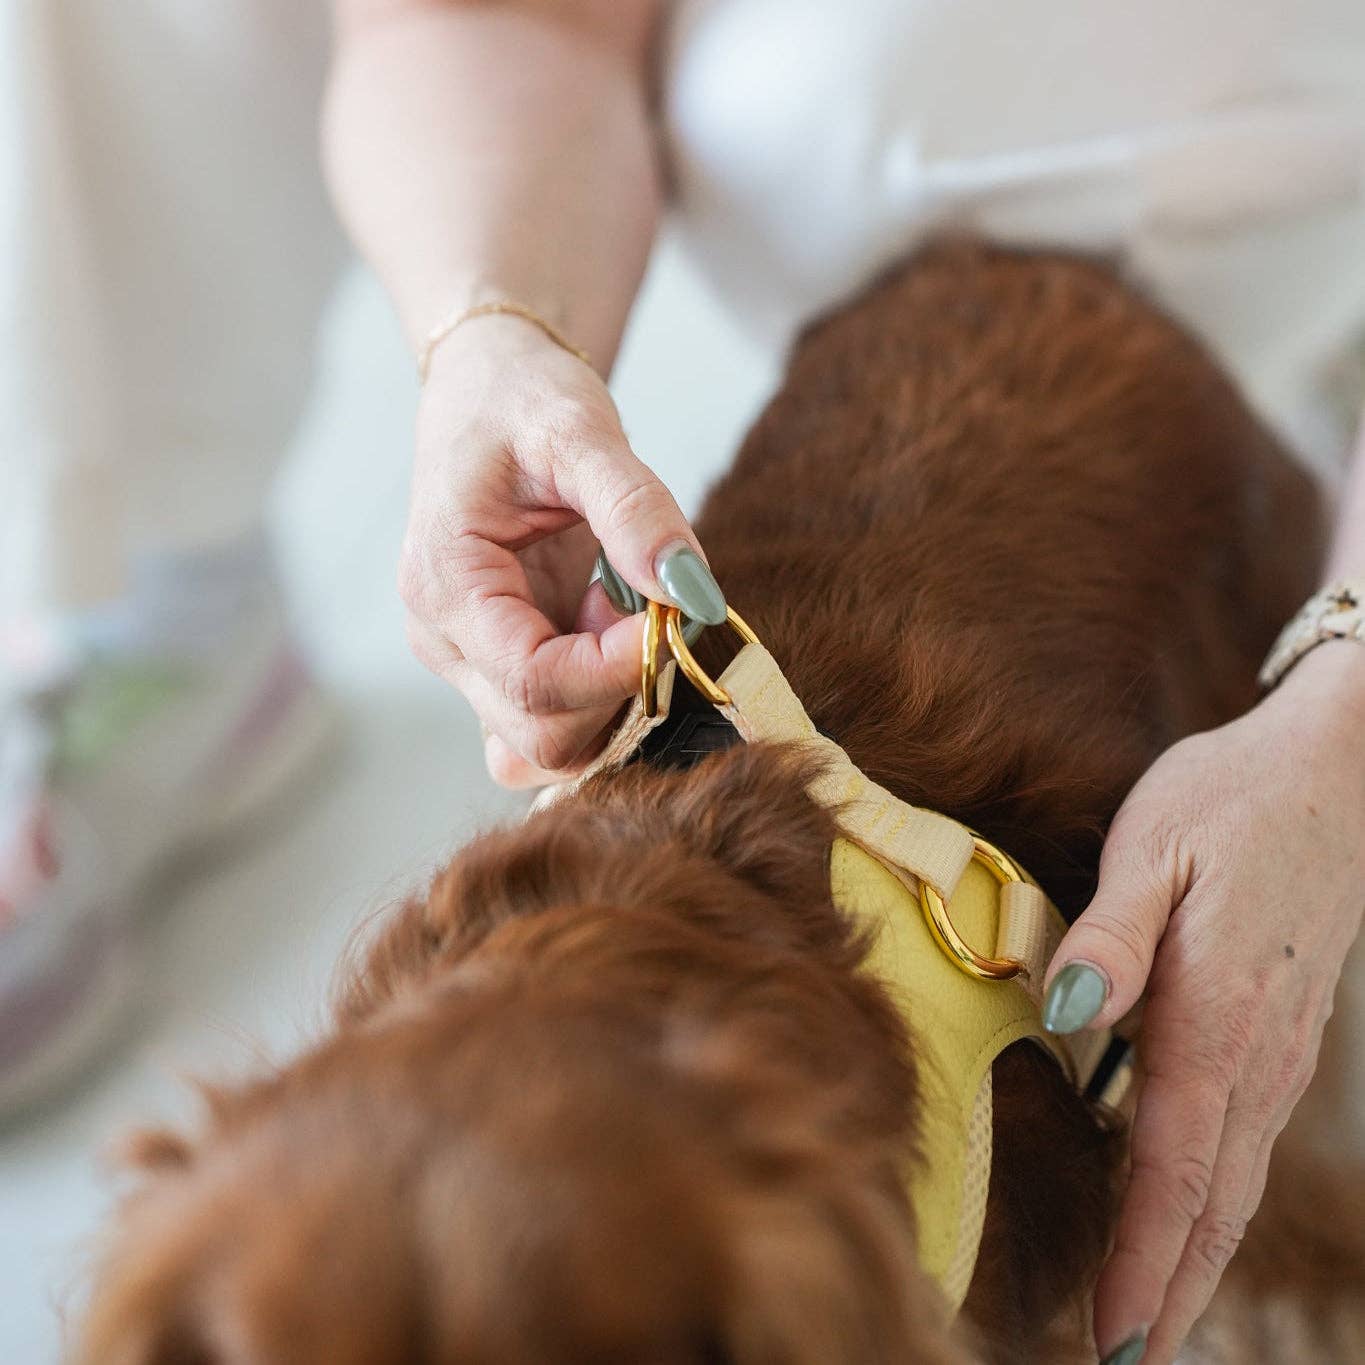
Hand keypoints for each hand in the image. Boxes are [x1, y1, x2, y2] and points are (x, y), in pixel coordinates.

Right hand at [401, 316, 724, 786]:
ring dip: (613, 701)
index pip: (534, 682)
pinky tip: (612, 635)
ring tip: (623, 613)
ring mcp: (468, 661)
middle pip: (541, 738)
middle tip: (652, 614)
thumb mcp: (581, 432)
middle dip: (619, 694)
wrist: (488, 386)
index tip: (673, 621)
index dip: (618, 671)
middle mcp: (444, 641)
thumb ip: (637, 511)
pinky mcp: (500, 665)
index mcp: (446, 585)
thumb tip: (693, 593)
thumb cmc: (522, 398)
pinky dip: (601, 702)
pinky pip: (554, 724)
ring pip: (550, 746)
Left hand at [1042, 642, 1364, 1364]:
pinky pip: (1242, 1140)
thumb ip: (1111, 937)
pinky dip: (1208, 1200)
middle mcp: (1257, 1055)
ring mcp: (1279, 1050)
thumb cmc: (1228, 802)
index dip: (1141, 1261)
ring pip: (1233, 1181)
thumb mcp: (1153, 849)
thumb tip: (1068, 1015)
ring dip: (1190, 1257)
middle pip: (1211, 1204)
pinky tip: (1178, 1214)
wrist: (1329, 769)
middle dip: (1167, 1291)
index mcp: (1217, 1018)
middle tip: (1118, 1364)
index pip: (1174, 1171)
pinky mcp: (1280, 1033)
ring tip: (1144, 1318)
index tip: (1109, 1337)